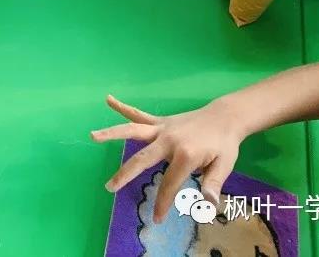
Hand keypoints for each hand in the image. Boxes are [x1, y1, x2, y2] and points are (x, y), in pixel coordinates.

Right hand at [91, 95, 242, 222]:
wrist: (225, 117)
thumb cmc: (224, 145)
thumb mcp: (224, 165)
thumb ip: (213, 183)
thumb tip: (208, 204)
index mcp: (185, 155)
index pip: (170, 183)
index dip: (163, 202)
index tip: (157, 218)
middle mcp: (168, 140)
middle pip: (142, 159)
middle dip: (125, 174)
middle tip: (109, 187)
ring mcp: (162, 129)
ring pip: (133, 130)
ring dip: (112, 133)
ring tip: (93, 136)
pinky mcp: (160, 121)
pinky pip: (139, 114)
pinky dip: (123, 107)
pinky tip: (109, 99)